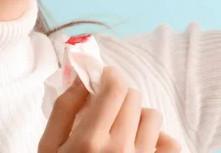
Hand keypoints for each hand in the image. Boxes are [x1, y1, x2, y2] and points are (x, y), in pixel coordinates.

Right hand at [38, 66, 180, 152]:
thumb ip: (63, 109)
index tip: (103, 77)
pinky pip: (171, 143)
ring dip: (137, 116)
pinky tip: (140, 144)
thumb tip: (83, 77)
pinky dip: (159, 139)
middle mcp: (119, 150)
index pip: (115, 88)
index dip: (110, 75)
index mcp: (89, 141)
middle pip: (133, 97)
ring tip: (120, 130)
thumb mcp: (48, 147)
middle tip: (106, 109)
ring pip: (152, 116)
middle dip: (118, 96)